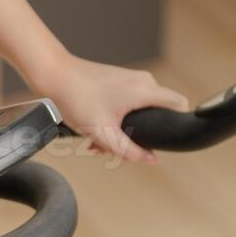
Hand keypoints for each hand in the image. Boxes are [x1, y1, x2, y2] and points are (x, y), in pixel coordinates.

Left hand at [33, 54, 189, 164]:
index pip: (179, 104)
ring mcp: (131, 79)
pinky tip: (94, 130)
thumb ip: (130, 151)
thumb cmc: (77, 101)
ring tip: (96, 142)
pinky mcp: (120, 80)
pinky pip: (128, 103)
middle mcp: (143, 81)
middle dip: (138, 135)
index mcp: (145, 90)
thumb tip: (152, 160)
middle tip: (111, 148)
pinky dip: (115, 119)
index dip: (176, 123)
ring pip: (139, 110)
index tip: (161, 138)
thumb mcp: (104, 134)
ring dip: (121, 131)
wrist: (55, 75)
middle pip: (156, 113)